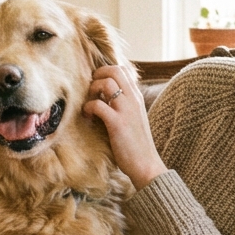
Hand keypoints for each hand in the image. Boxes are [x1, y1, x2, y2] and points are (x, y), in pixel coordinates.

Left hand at [82, 64, 167, 189]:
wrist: (146, 164)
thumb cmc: (137, 144)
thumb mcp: (133, 118)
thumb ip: (124, 105)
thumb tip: (105, 97)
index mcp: (137, 97)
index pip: (123, 70)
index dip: (107, 72)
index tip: (98, 85)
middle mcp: (133, 99)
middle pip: (114, 70)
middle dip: (97, 75)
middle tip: (91, 90)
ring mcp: (126, 110)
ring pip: (106, 83)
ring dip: (92, 90)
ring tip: (89, 104)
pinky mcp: (117, 123)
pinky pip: (98, 105)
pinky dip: (88, 108)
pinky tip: (88, 117)